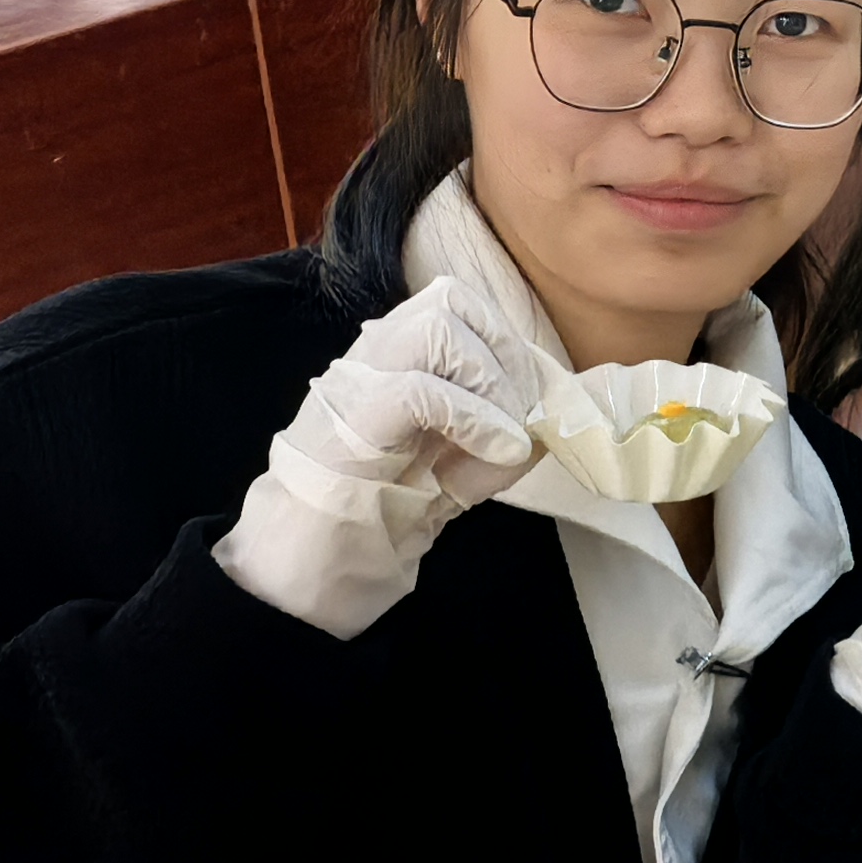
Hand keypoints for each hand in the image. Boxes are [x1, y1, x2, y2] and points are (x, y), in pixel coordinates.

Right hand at [213, 277, 546, 636]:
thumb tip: (551, 420)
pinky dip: (476, 419)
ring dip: (491, 383)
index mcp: (395, 357)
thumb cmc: (382, 511)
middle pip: (451, 302)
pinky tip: (496, 451)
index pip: (458, 304)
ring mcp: (356, 381)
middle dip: (505, 354)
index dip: (506, 341)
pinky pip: (423, 391)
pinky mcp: (351, 418)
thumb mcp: (456, 469)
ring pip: (438, 330)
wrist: (310, 561)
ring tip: (506, 436)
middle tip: (522, 412)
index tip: (531, 393)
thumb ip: (499, 439)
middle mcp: (371, 355)